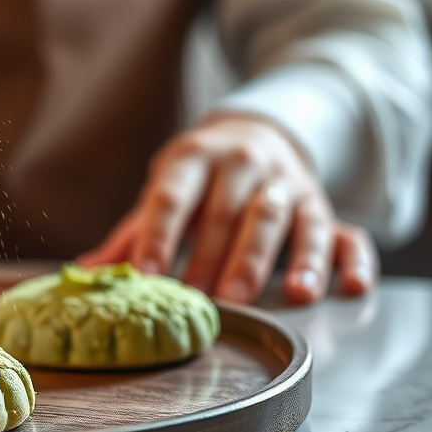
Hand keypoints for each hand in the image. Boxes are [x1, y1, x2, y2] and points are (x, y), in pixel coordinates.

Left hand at [77, 113, 377, 304]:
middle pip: (228, 212)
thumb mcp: (164, 191)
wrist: (256, 133)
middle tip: (204, 298)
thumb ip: (131, 234)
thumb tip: (84, 271)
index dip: (157, 234)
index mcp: (193, 159)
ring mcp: (287, 184)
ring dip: (272, 259)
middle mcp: (243, 164)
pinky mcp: (322, 206)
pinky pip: (342, 232)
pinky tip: (346, 287)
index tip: (146, 272)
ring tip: (265, 297)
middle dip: (215, 257)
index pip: (172, 196)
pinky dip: (347, 260)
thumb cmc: (199, 176)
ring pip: (282, 218)